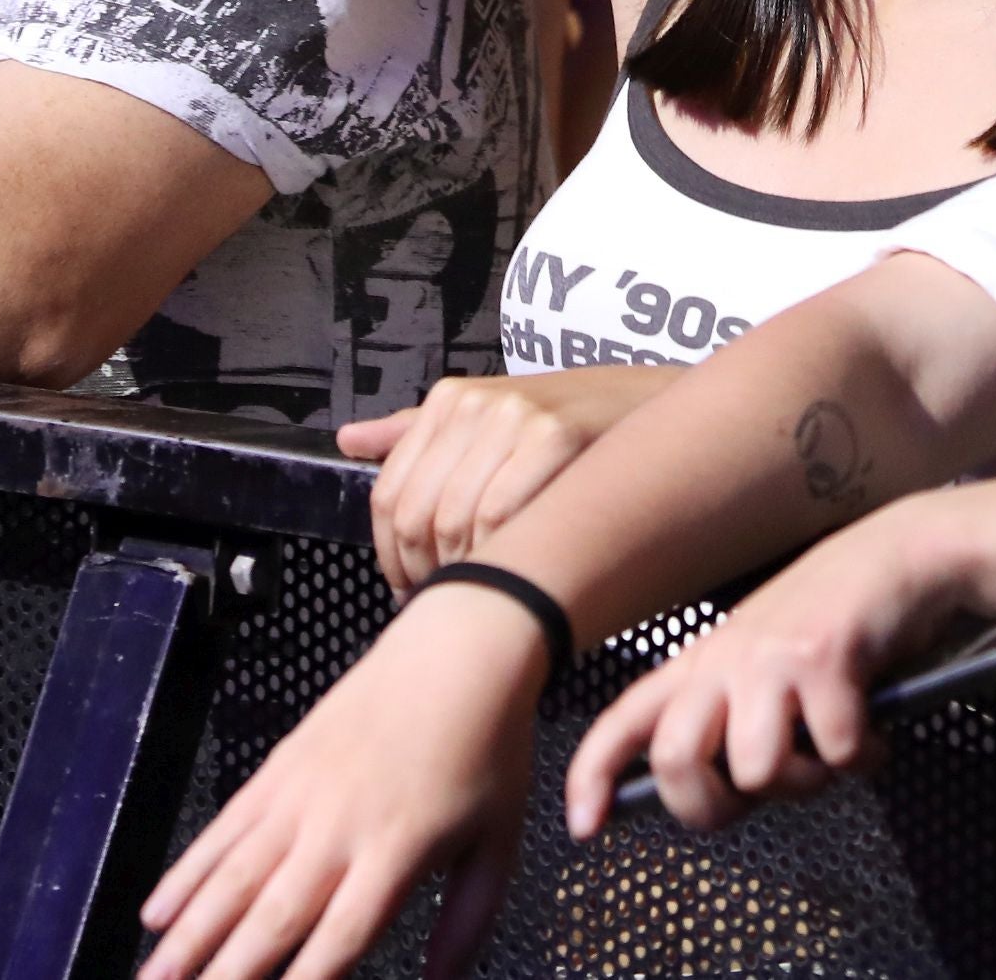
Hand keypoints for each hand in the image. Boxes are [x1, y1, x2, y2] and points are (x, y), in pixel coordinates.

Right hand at [138, 580, 546, 979]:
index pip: (340, 938)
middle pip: (272, 917)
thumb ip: (469, 922)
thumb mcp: (500, 841)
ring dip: (189, 934)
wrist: (460, 649)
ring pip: (233, 877)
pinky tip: (156, 912)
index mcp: (396, 852)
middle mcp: (338, 828)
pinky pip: (224, 828)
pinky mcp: (279, 768)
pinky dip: (187, 871)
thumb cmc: (488, 748)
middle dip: (226, 972)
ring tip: (152, 979)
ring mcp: (300, 795)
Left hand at [336, 368, 650, 588]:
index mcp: (448, 400)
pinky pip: (503, 515)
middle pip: (417, 514)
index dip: (391, 557)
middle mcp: (475, 403)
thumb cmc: (565, 423)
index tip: (409, 588)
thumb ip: (416, 434)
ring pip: (456, 520)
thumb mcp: (487, 419)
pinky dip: (501, 554)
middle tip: (450, 596)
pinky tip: (514, 569)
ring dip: (465, 570)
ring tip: (484, 588)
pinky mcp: (556, 435)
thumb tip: (348, 441)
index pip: (388, 494)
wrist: (647, 404)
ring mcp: (514, 416)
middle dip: (426, 571)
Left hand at [561, 499, 968, 835]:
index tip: (583, 826)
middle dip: (713, 806)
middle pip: (674, 760)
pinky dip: (865, 757)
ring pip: (758, 771)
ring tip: (832, 749)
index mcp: (703, 663)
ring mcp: (772, 656)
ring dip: (807, 780)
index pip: (626, 719)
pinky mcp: (824, 657)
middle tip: (759, 797)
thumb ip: (731, 718)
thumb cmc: (839, 622)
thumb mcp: (764, 663)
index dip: (593, 775)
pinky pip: (836, 755)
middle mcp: (726, 658)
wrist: (903, 553)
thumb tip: (715, 796)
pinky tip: (874, 728)